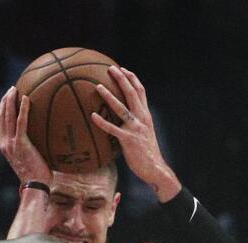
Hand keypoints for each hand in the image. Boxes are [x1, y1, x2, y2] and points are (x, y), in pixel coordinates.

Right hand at [0, 86, 51, 183]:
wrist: (35, 187)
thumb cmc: (38, 178)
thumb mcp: (32, 161)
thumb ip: (34, 149)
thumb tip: (48, 139)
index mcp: (6, 147)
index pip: (0, 125)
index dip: (2, 110)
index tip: (7, 99)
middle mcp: (5, 144)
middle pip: (1, 117)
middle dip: (4, 101)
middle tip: (11, 89)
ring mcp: (11, 144)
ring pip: (7, 117)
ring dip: (10, 101)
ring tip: (14, 89)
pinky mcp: (20, 144)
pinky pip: (21, 122)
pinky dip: (22, 109)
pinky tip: (27, 98)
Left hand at [91, 66, 179, 201]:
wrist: (155, 168)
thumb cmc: (147, 153)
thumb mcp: (145, 133)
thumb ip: (137, 123)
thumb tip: (125, 119)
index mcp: (146, 116)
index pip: (140, 91)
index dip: (132, 78)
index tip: (123, 69)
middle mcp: (142, 118)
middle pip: (132, 93)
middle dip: (121, 79)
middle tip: (110, 68)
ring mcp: (135, 129)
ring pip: (121, 108)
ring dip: (109, 96)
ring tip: (99, 86)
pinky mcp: (128, 140)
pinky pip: (113, 129)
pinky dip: (102, 122)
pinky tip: (92, 116)